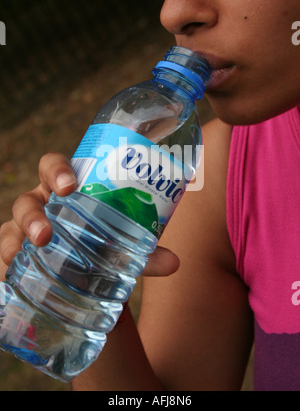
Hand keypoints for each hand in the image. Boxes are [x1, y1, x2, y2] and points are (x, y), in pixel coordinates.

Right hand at [0, 153, 178, 280]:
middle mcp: (44, 204)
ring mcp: (26, 228)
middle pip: (28, 196)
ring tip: (34, 248)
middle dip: (34, 211)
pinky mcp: (15, 252)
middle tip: (47, 232)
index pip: (54, 167)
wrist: (83, 277)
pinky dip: (6, 257)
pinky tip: (11, 268)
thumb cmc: (102, 246)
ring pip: (13, 223)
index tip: (69, 186)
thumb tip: (175, 262)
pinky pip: (4, 249)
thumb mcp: (122, 247)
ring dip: (21, 234)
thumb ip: (145, 253)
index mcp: (69, 191)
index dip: (57, 170)